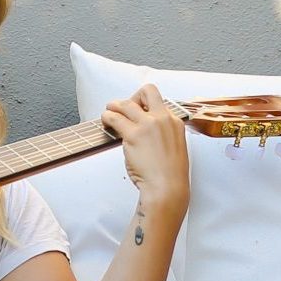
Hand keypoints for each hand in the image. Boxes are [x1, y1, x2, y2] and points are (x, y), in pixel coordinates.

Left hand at [102, 84, 190, 210]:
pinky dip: (106, 117)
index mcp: (175, 122)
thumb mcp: (174, 148)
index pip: (159, 102)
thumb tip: (146, 132)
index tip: (138, 114)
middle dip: (133, 97)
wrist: (167, 189)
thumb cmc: (169, 176)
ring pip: (126, 103)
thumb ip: (163, 135)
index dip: (146, 105)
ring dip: (114, 106)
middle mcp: (163, 119)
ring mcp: (148, 125)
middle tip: (124, 109)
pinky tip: (105, 122)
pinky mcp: (133, 134)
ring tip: (108, 113)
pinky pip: (114, 117)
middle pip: (147, 91)